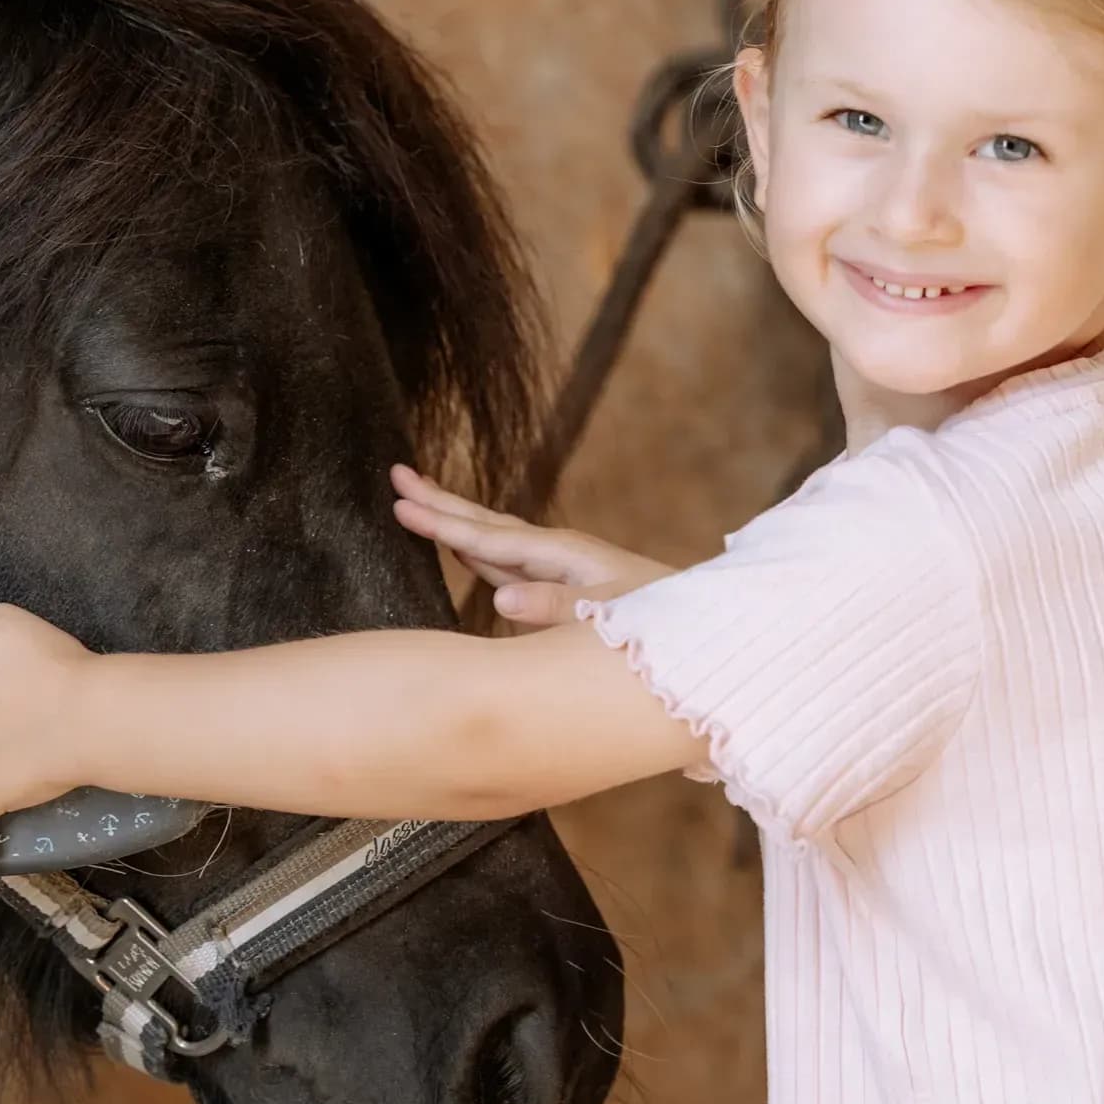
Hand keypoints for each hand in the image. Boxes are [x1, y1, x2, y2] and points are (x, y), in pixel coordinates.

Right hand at [390, 463, 672, 628]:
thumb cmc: (661, 623)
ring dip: (455, 520)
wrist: (707, 628)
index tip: (398, 502)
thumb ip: (554, 608)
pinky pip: (508, 562)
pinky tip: (466, 550)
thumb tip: (497, 601)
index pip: (487, 536)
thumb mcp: (607, 616)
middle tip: (395, 474)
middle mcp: (557, 554)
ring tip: (418, 500)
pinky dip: (479, 550)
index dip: (440, 522)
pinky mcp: (565, 588)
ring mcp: (560, 569)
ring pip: (492, 539)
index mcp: (562, 554)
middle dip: (439, 501)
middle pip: (483, 522)